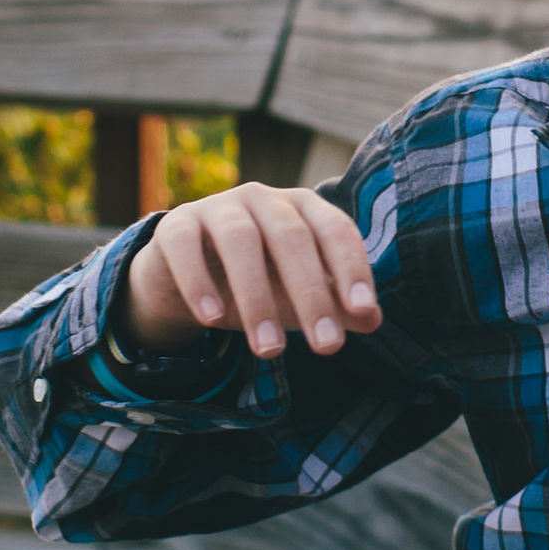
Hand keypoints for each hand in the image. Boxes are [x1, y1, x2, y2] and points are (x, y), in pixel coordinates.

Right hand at [120, 183, 381, 359]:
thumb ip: (335, 305)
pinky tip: (211, 319)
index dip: (352, 268)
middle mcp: (263, 198)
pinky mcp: (175, 226)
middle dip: (312, 295)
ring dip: (257, 297)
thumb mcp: (297, 296)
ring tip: (270, 351)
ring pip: (240, 240)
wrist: (183, 275)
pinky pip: (186, 246)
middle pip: (292, 237)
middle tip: (327, 347)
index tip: (363, 311)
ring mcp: (217, 207)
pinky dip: (198, 282)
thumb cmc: (256, 280)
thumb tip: (373, 320)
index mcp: (302, 208)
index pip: (335, 230)